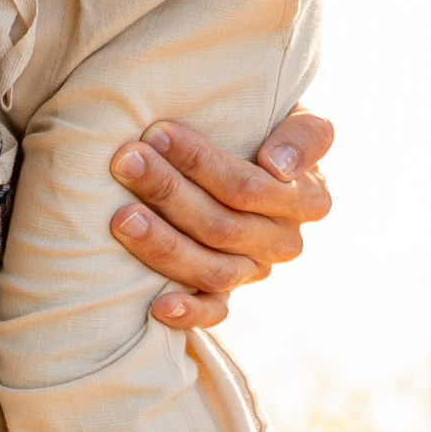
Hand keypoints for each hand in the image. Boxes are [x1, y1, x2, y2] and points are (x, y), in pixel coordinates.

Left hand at [103, 107, 334, 327]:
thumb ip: (305, 135)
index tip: (158, 133)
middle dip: (168, 191)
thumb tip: (278, 167)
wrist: (249, 156)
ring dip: (163, 244)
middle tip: (126, 161)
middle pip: (221, 224)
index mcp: (308, 198)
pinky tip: (156, 305)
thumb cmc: (265, 128)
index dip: (202, 163)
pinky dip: (187, 313)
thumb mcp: (297, 118)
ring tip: (122, 217)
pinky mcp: (227, 295)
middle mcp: (284, 241)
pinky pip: (212, 312)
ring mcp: (253, 270)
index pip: (250, 187)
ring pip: (210, 268)